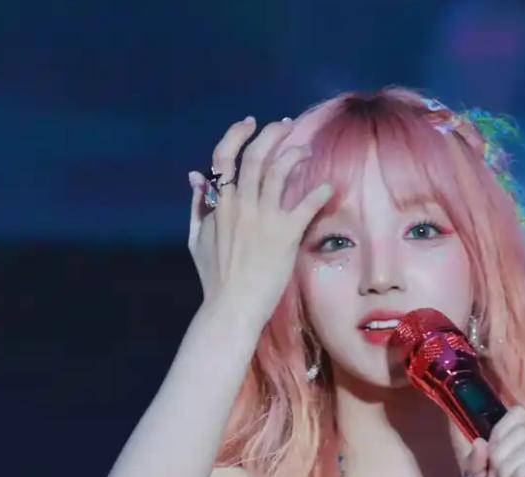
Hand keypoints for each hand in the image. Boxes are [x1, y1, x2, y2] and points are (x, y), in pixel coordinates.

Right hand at [187, 116, 333, 323]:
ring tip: (305, 148)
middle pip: (256, 156)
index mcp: (219, 204)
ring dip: (294, 153)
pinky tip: (329, 186)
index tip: (250, 123)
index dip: (237, 134)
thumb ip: (198, 205)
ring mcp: (263, 219)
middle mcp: (240, 205)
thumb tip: (195, 175)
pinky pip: (306, 205)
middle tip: (286, 125)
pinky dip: (319, 192)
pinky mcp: (285, 235)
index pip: (224, 157)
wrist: (231, 306)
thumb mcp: (197, 238)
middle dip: (272, 133)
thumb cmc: (215, 277)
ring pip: (279, 172)